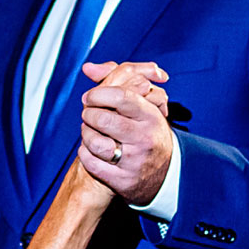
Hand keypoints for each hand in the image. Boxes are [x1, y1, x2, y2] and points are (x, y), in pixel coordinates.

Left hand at [76, 59, 170, 204]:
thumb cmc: (147, 131)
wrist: (164, 172)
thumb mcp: (143, 104)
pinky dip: (85, 153)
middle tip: (87, 114)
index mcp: (151, 116)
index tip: (90, 96)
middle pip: (104, 119)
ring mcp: (134, 161)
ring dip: (85, 134)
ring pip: (96, 143)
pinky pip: (92, 164)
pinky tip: (89, 148)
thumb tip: (87, 68)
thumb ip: (118, 79)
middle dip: (89, 114)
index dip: (99, 94)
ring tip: (88, 131)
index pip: (122, 97)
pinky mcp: (123, 181)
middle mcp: (144, 138)